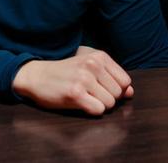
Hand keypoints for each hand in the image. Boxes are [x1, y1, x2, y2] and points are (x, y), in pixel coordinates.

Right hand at [12, 48, 133, 115]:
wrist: (37, 75)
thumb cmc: (65, 73)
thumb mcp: (89, 68)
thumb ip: (112, 78)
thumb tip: (130, 93)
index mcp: (99, 56)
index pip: (125, 81)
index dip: (116, 89)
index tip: (101, 88)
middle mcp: (93, 65)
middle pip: (118, 94)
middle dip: (107, 98)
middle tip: (89, 92)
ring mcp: (84, 79)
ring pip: (109, 104)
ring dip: (98, 105)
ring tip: (84, 96)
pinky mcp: (75, 93)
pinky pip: (98, 110)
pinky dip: (91, 111)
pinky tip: (79, 103)